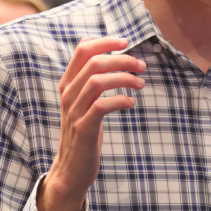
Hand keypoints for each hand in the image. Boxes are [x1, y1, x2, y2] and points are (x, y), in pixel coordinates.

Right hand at [39, 36, 145, 210]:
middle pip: (94, 62)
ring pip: (97, 80)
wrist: (71, 168)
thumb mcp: (85, 102)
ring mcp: (74, 111)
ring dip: (124, 78)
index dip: (106, 42)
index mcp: (68, 83)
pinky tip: (131, 103)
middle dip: (122, 59)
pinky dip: (120, 100)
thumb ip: (92, 80)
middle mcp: (68, 94)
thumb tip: (116, 57)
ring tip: (140, 83)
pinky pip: (102, 106)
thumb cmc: (84, 131)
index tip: (126, 42)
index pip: (83, 49)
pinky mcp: (83, 128)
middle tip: (141, 66)